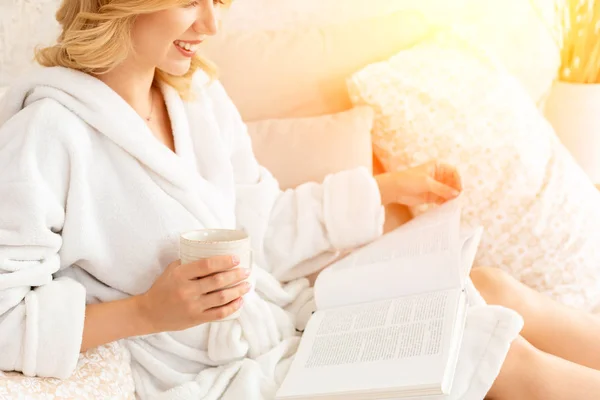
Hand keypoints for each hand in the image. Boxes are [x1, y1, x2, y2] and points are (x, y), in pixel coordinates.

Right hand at [135, 256, 250, 332]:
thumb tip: (211, 252)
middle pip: (218, 281)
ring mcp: (193, 306)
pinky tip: (240, 301)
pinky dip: (232, 307)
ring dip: (238, 290)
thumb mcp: (171, 270)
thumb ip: (189, 262)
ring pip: (221, 297)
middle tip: (247, 271)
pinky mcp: (196, 319)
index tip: (236, 258)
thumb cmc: (162, 288)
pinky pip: (219, 313)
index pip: (206, 265)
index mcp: (180, 275)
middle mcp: (187, 290)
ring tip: (247, 285)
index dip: (224, 261)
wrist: (149, 313)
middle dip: (236, 275)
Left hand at [375, 161, 461, 206]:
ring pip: (448, 191)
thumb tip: (456, 193)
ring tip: (452, 204)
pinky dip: (445, 202)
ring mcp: (436, 186)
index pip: (453, 171)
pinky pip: (443, 199)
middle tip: (456, 198)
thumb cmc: (408, 180)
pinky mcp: (432, 196)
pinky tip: (447, 207)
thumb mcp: (427, 183)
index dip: (457, 180)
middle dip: (455, 190)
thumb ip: (442, 189)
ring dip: (451, 197)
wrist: (394, 189)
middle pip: (452, 182)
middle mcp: (438, 175)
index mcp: (437, 166)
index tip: (458, 189)